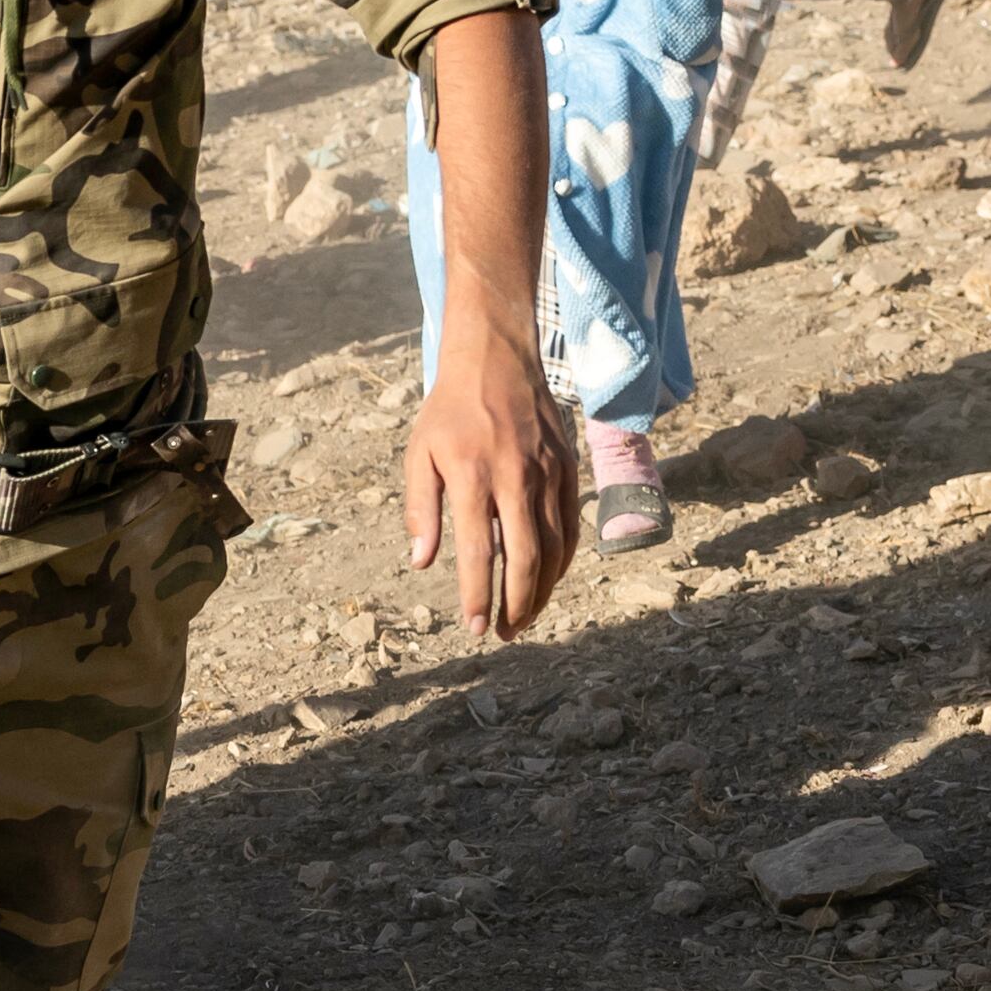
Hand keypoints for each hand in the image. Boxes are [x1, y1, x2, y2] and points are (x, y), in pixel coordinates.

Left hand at [400, 341, 576, 637]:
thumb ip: (420, 508)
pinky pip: (571, 525)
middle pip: (526, 557)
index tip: (474, 627)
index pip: (480, 551)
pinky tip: (548, 580)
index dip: (478, 594)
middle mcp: (516, 478)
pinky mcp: (568, 467)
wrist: (497, 357)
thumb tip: (421, 561)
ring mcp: (547, 473)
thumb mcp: (420, 454)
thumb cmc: (450, 410)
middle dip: (516, 604)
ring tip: (522, 617)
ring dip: (541, 590)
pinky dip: (563, 559)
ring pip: (555, 547)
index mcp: (473, 476)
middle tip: (502, 633)